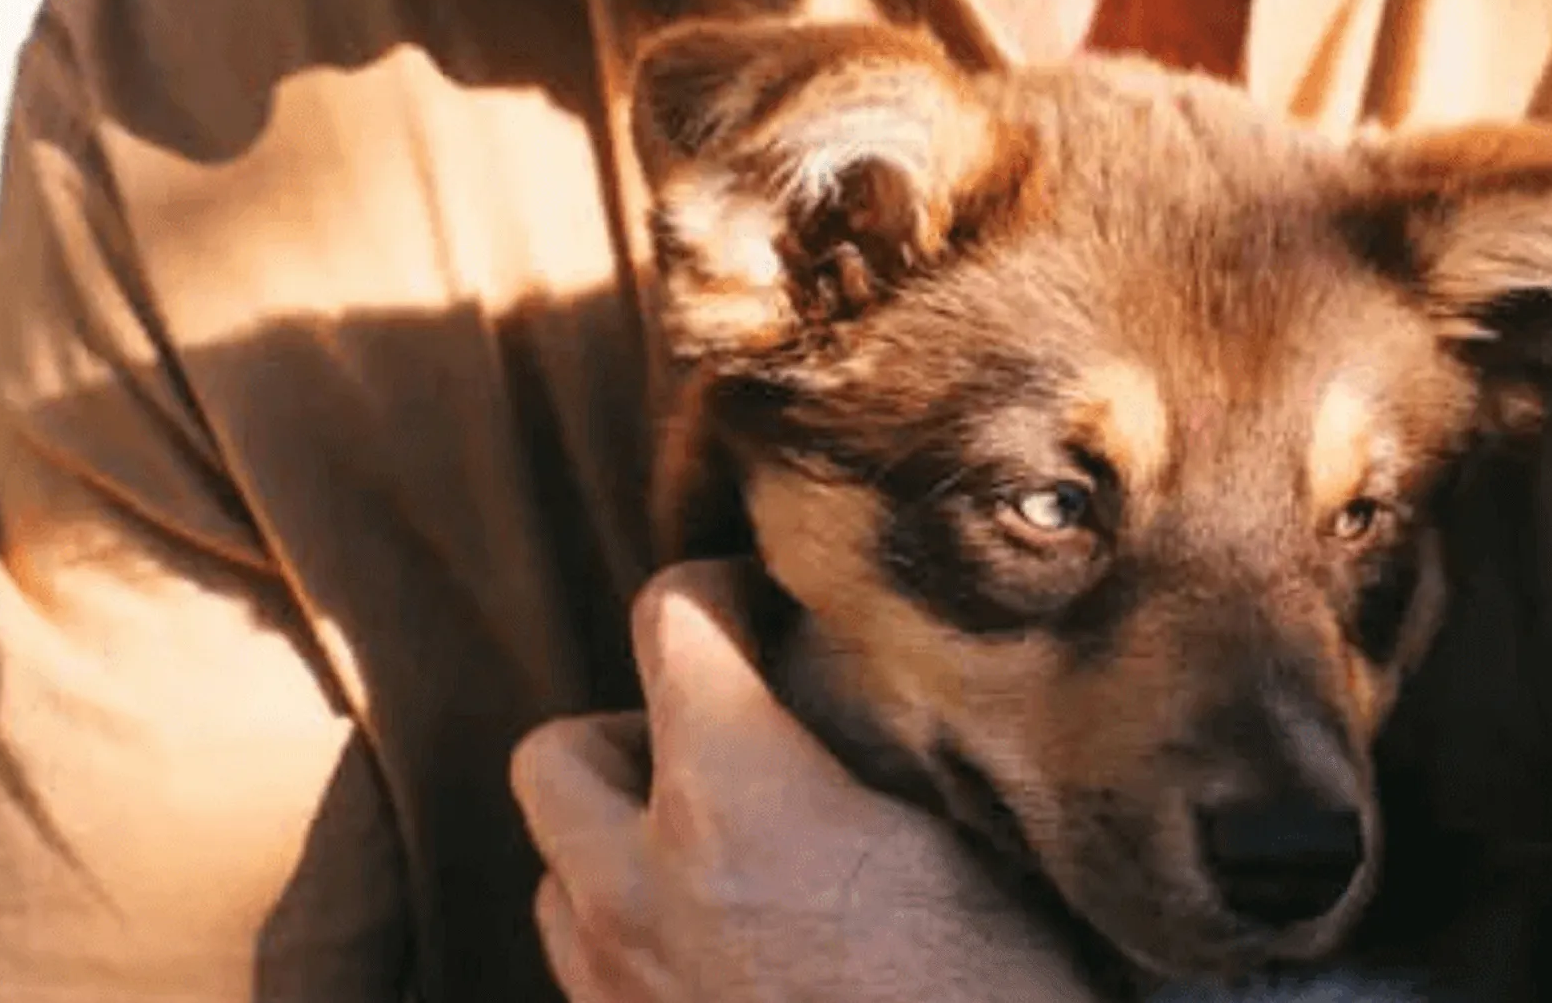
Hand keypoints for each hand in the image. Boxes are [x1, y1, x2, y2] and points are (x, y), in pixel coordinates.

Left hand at [511, 557, 1099, 1002]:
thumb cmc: (996, 998)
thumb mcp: (979, 841)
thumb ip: (894, 734)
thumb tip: (860, 657)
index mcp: (735, 803)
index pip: (670, 617)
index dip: (723, 590)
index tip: (773, 612)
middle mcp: (643, 893)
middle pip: (559, 750)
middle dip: (632, 729)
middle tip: (731, 745)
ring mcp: (622, 996)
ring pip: (554, 869)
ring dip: (617, 840)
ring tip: (724, 851)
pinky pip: (583, 969)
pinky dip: (627, 934)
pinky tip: (725, 946)